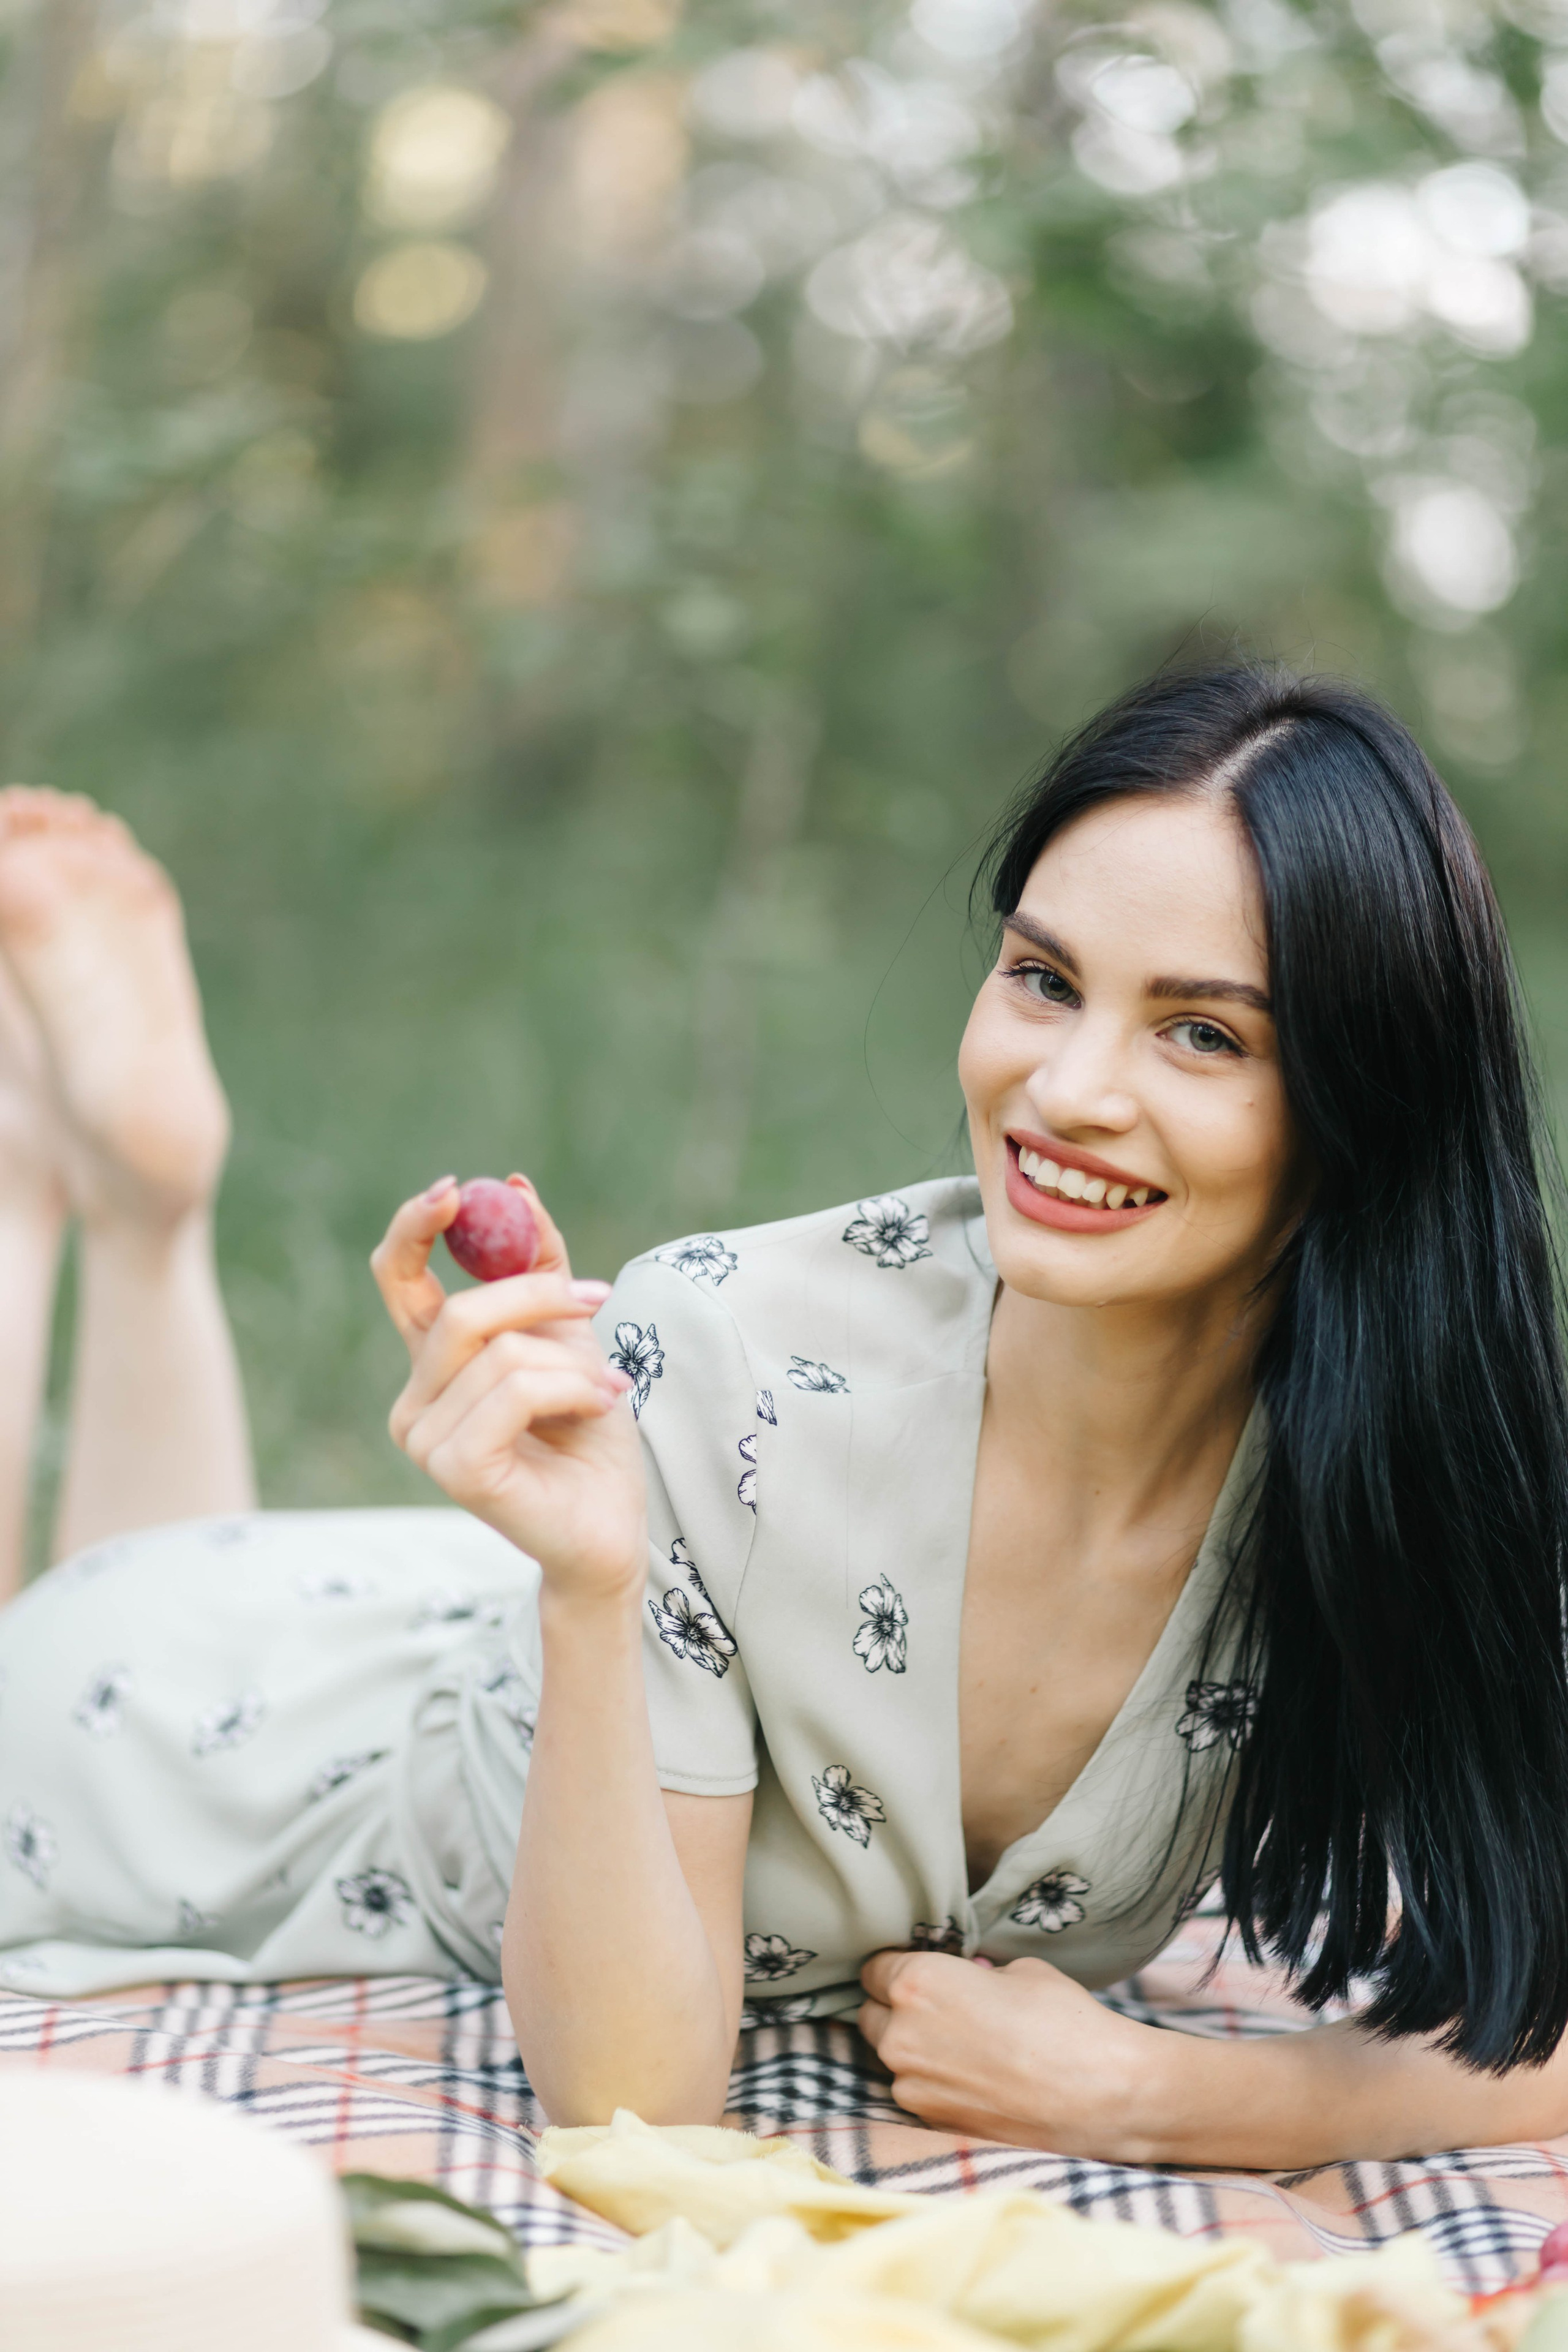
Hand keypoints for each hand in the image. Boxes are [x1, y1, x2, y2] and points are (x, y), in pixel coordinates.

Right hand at [372, 1175, 646, 1599]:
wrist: (611, 1521)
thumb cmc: (587, 1434)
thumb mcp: (571, 1334)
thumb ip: (540, 1266)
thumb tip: (515, 1188)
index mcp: (433, 1362)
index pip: (397, 1278)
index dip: (415, 1228)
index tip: (456, 1189)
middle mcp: (414, 1400)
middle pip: (460, 1311)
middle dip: (538, 1296)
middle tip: (599, 1298)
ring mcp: (425, 1440)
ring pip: (500, 1355)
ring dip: (574, 1363)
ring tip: (608, 1391)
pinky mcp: (455, 1470)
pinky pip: (514, 1394)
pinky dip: (571, 1390)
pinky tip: (598, 1407)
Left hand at [857, 1948, 1161, 2157]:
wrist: (1104, 2096)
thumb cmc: (1066, 2021)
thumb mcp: (1020, 1971)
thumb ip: (975, 1974)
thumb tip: (969, 1978)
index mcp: (917, 1984)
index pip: (874, 1969)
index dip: (896, 1967)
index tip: (918, 1972)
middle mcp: (901, 2036)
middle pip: (872, 2015)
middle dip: (897, 2010)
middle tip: (942, 2010)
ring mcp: (913, 2087)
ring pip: (893, 2059)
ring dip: (917, 2050)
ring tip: (969, 2049)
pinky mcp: (933, 2125)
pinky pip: (919, 2093)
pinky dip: (937, 2084)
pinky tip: (979, 2081)